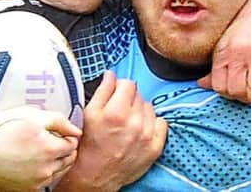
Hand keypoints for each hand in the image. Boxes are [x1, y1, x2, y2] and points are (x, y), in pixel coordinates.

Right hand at [0, 107, 80, 190]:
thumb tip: (76, 130)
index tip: (56, 132)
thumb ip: (59, 121)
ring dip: (51, 162)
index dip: (66, 135)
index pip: (73, 144)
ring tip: (33, 150)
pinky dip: (39, 174)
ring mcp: (35, 183)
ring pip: (55, 173)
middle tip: (45, 140)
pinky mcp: (23, 191)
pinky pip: (41, 183)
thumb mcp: (31, 114)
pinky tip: (25, 162)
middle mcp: (45, 169)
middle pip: (67, 160)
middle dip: (62, 150)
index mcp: (50, 148)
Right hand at [57, 71, 167, 191]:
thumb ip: (103, 90)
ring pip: (150, 107)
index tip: (116, 93)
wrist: (95, 174)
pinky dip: (152, 123)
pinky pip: (161, 122)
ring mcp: (147, 136)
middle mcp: (135, 123)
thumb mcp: (89, 113)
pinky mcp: (155, 147)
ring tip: (128, 122)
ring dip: (140, 110)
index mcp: (117, 112)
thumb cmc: (89, 145)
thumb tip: (111, 75)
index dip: (120, 87)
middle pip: (139, 95)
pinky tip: (140, 129)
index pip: (128, 83)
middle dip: (129, 99)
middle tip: (118, 111)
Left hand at [198, 0, 250, 127]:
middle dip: (243, 101)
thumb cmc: (245, 26)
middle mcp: (238, 53)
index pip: (218, 84)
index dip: (226, 95)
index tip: (235, 98)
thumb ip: (216, 65)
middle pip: (236, 89)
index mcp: (222, 52)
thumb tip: (200, 84)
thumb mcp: (225, 43)